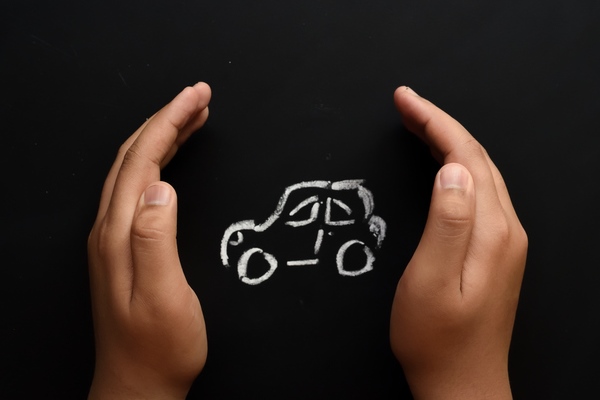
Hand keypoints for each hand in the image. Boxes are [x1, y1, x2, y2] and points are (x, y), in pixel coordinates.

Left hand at [87, 83, 211, 398]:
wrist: (139, 384)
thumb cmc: (158, 346)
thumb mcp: (164, 295)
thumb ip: (155, 238)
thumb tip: (159, 186)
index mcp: (119, 233)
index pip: (142, 160)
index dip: (170, 122)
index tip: (197, 97)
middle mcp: (110, 229)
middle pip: (134, 156)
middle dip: (167, 119)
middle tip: (199, 96)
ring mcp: (113, 237)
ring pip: (135, 170)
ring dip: (162, 137)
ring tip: (193, 118)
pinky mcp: (124, 247)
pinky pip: (138, 189)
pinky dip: (158, 164)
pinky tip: (173, 165)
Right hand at [390, 87, 527, 398]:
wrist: (461, 382)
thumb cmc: (437, 338)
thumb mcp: (431, 281)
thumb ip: (447, 221)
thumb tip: (453, 169)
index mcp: (492, 231)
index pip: (466, 156)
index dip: (434, 121)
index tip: (405, 100)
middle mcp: (506, 230)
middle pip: (477, 158)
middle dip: (440, 123)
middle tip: (406, 104)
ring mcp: (505, 240)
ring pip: (480, 172)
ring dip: (449, 142)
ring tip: (418, 124)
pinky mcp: (496, 250)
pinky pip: (479, 192)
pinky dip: (457, 167)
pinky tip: (442, 166)